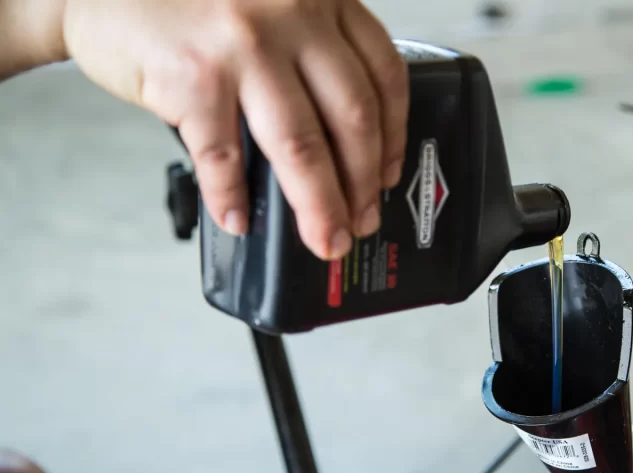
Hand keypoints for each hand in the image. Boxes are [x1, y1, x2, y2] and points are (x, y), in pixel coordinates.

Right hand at [63, 0, 408, 259]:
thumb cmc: (188, 2)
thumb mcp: (270, 6)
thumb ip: (309, 54)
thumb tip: (343, 148)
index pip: (383, 77)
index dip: (394, 136)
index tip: (390, 175)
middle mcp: (292, 15)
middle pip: (351, 120)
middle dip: (363, 185)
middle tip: (362, 222)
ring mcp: (243, 46)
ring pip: (301, 147)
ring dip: (318, 205)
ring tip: (324, 239)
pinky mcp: (194, 78)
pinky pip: (224, 156)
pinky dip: (232, 196)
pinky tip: (239, 219)